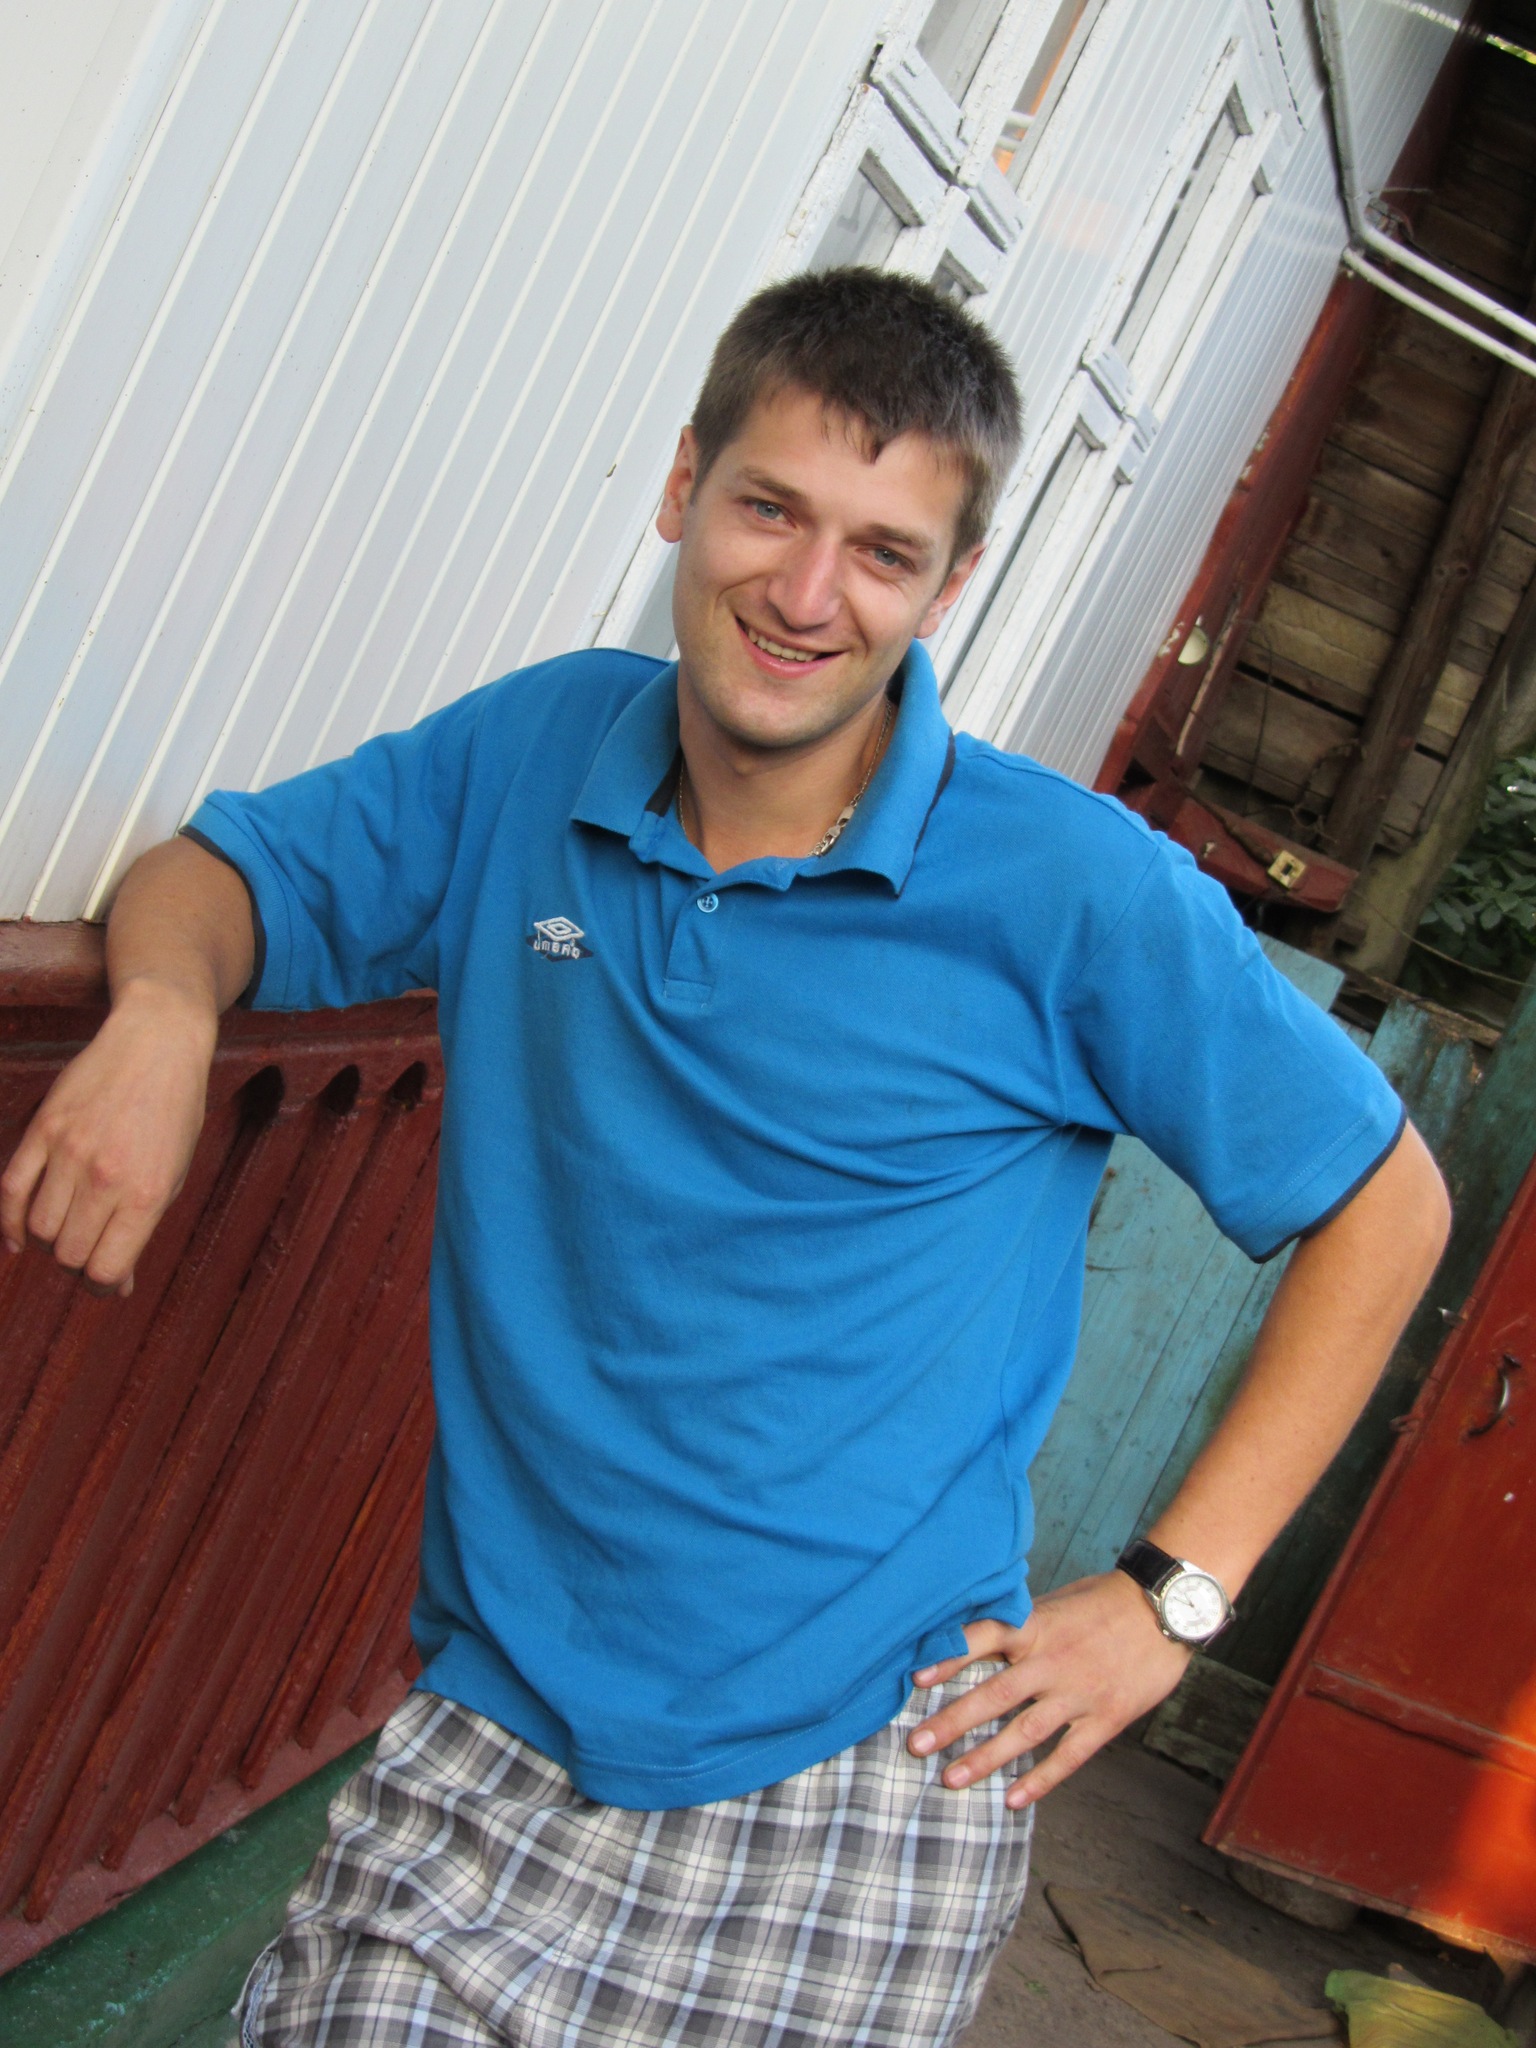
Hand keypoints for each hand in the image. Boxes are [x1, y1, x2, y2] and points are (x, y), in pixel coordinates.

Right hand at [0, 978, 216, 1295]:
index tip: (106, 1280)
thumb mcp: (174, 1174)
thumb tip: (115, 1286)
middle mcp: (105, 1176)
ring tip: (69, 1227)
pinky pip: (10, 1190)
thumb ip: (141, 1230)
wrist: (156, 1042)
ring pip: (38, 1228)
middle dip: (78, 1263)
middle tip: (90, 1247)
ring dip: (50, 1239)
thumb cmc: (173, 1113)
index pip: (105, 1269)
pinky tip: (20, 1238)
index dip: (103, 1286)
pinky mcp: (43, 1130)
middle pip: (68, 1254)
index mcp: (146, 1193)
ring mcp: (68, 1151)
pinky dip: (10, 1223)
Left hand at [907, 1570, 1191, 1807]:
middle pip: (995, 1695)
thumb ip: (1021, 1625)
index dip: (948, 1657)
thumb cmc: (1105, 1600)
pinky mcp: (1107, 1718)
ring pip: (1025, 1732)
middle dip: (953, 1722)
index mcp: (1036, 1626)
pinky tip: (1014, 1799)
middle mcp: (1052, 1661)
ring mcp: (1079, 1693)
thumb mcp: (1057, 1602)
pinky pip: (1069, 1755)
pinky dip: (1040, 1779)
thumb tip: (977, 1638)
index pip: (983, 1639)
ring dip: (986, 1758)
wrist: (1165, 1608)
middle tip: (916, 1745)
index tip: (914, 1677)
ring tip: (951, 1780)